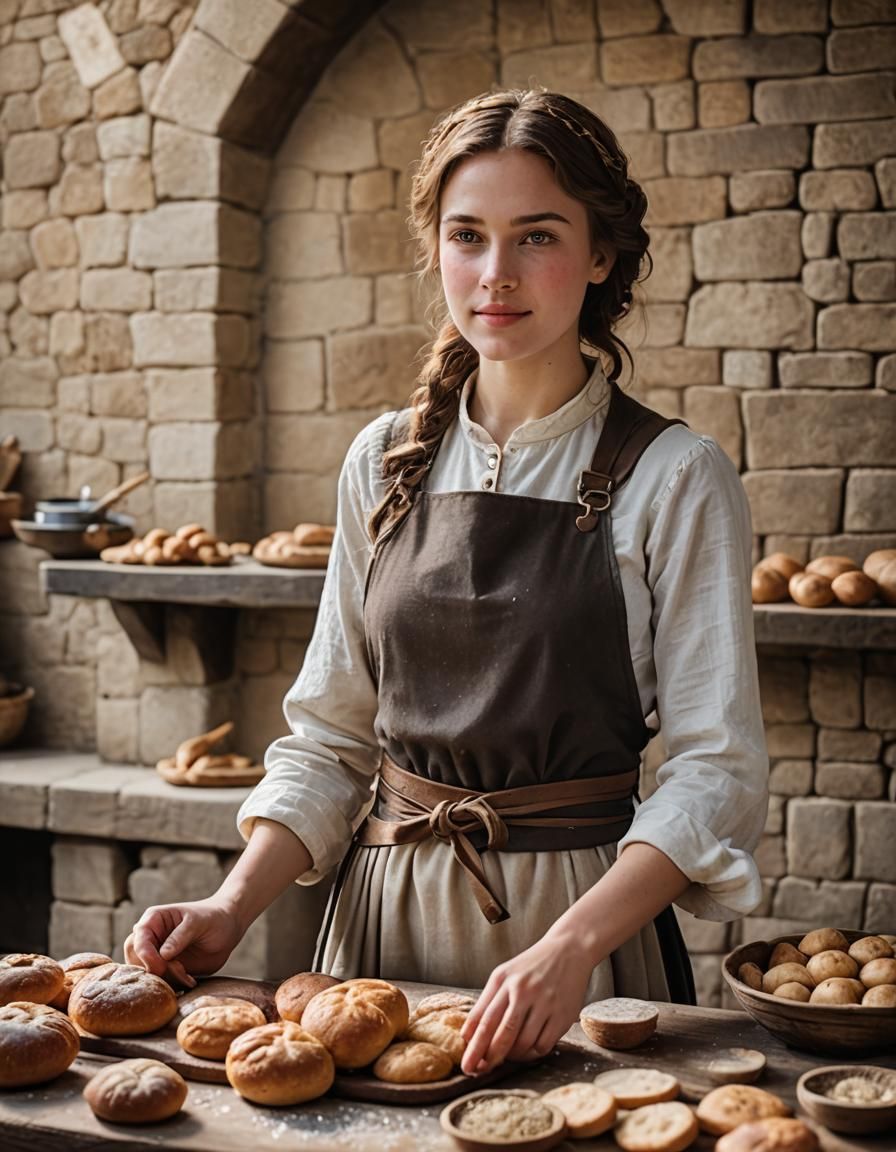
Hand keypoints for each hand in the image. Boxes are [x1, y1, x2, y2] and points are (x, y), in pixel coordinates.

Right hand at [123, 897, 243, 987]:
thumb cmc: (213, 917)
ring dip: (165, 980)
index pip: (137, 941)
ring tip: (187, 976)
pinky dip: (172, 986)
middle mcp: (150, 938)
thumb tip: (163, 954)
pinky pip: (160, 983)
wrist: (228, 928)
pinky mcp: (166, 970)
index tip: (161, 966)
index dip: (146, 956)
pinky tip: (190, 980)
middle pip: (134, 961)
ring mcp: (157, 955)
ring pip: (146, 975)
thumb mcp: (198, 922)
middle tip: (179, 971)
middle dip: (154, 970)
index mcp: (153, 920)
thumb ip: (180, 936)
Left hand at [459, 931, 592, 1075]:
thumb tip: (468, 1035)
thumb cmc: (531, 966)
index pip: (484, 1019)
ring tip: (507, 1056)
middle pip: (502, 1034)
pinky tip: (527, 1050)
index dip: (473, 1045)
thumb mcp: (504, 974)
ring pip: (522, 1044)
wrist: (568, 950)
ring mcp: (544, 1003)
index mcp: (504, 980)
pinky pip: (543, 1045)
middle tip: (477, 1072)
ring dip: (511, 1057)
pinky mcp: (563, 1015)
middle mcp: (523, 991)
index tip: (465, 1064)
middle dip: (487, 1058)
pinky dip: (532, 1054)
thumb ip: (486, 1002)